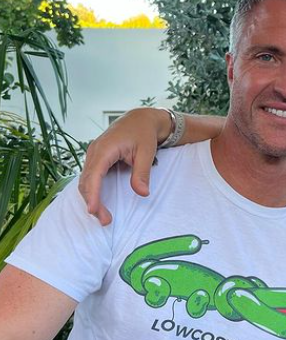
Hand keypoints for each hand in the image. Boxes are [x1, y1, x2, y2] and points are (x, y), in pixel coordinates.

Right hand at [78, 108, 169, 224]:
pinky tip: (99, 203)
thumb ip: (142, 173)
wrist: (140, 119)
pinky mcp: (96, 158)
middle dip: (92, 202)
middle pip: (86, 181)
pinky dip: (92, 191)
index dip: (93, 194)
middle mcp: (94, 151)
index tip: (93, 210)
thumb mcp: (146, 152)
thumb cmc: (143, 133)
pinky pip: (90, 177)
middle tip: (104, 220)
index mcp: (105, 148)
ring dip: (91, 198)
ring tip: (103, 216)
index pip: (94, 175)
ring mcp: (93, 154)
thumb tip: (142, 193)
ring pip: (85, 180)